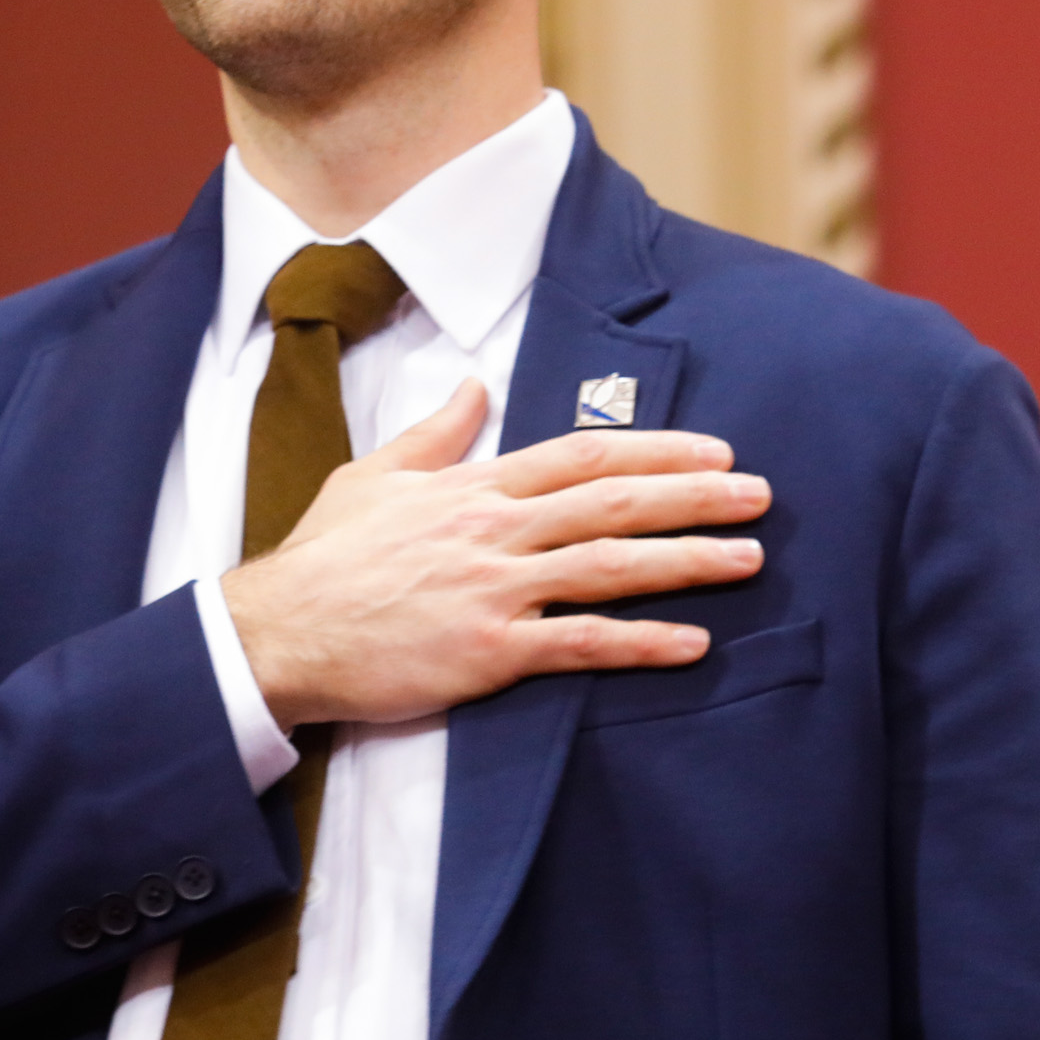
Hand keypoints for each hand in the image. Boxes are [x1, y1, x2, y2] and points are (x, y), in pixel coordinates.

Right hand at [222, 379, 769, 728]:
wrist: (280, 631)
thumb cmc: (324, 557)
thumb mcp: (373, 476)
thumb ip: (435, 434)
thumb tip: (470, 388)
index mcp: (474, 485)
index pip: (583, 455)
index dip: (657, 450)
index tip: (713, 451)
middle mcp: (495, 529)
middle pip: (615, 502)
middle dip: (696, 496)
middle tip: (759, 495)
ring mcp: (496, 589)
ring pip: (611, 565)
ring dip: (688, 561)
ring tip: (749, 560)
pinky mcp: (490, 651)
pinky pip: (581, 644)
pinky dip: (641, 642)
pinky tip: (692, 644)